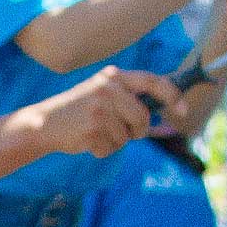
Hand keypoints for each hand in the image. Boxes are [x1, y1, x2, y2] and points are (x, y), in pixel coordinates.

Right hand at [26, 66, 180, 157]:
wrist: (43, 123)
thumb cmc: (78, 111)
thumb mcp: (103, 95)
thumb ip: (129, 100)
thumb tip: (166, 118)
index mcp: (113, 76)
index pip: (153, 81)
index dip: (172, 96)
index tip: (183, 111)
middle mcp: (108, 88)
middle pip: (143, 117)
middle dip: (136, 131)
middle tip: (120, 131)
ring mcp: (100, 108)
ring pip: (127, 136)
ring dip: (115, 141)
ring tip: (94, 132)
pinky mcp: (92, 128)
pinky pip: (111, 148)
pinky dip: (102, 150)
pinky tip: (86, 140)